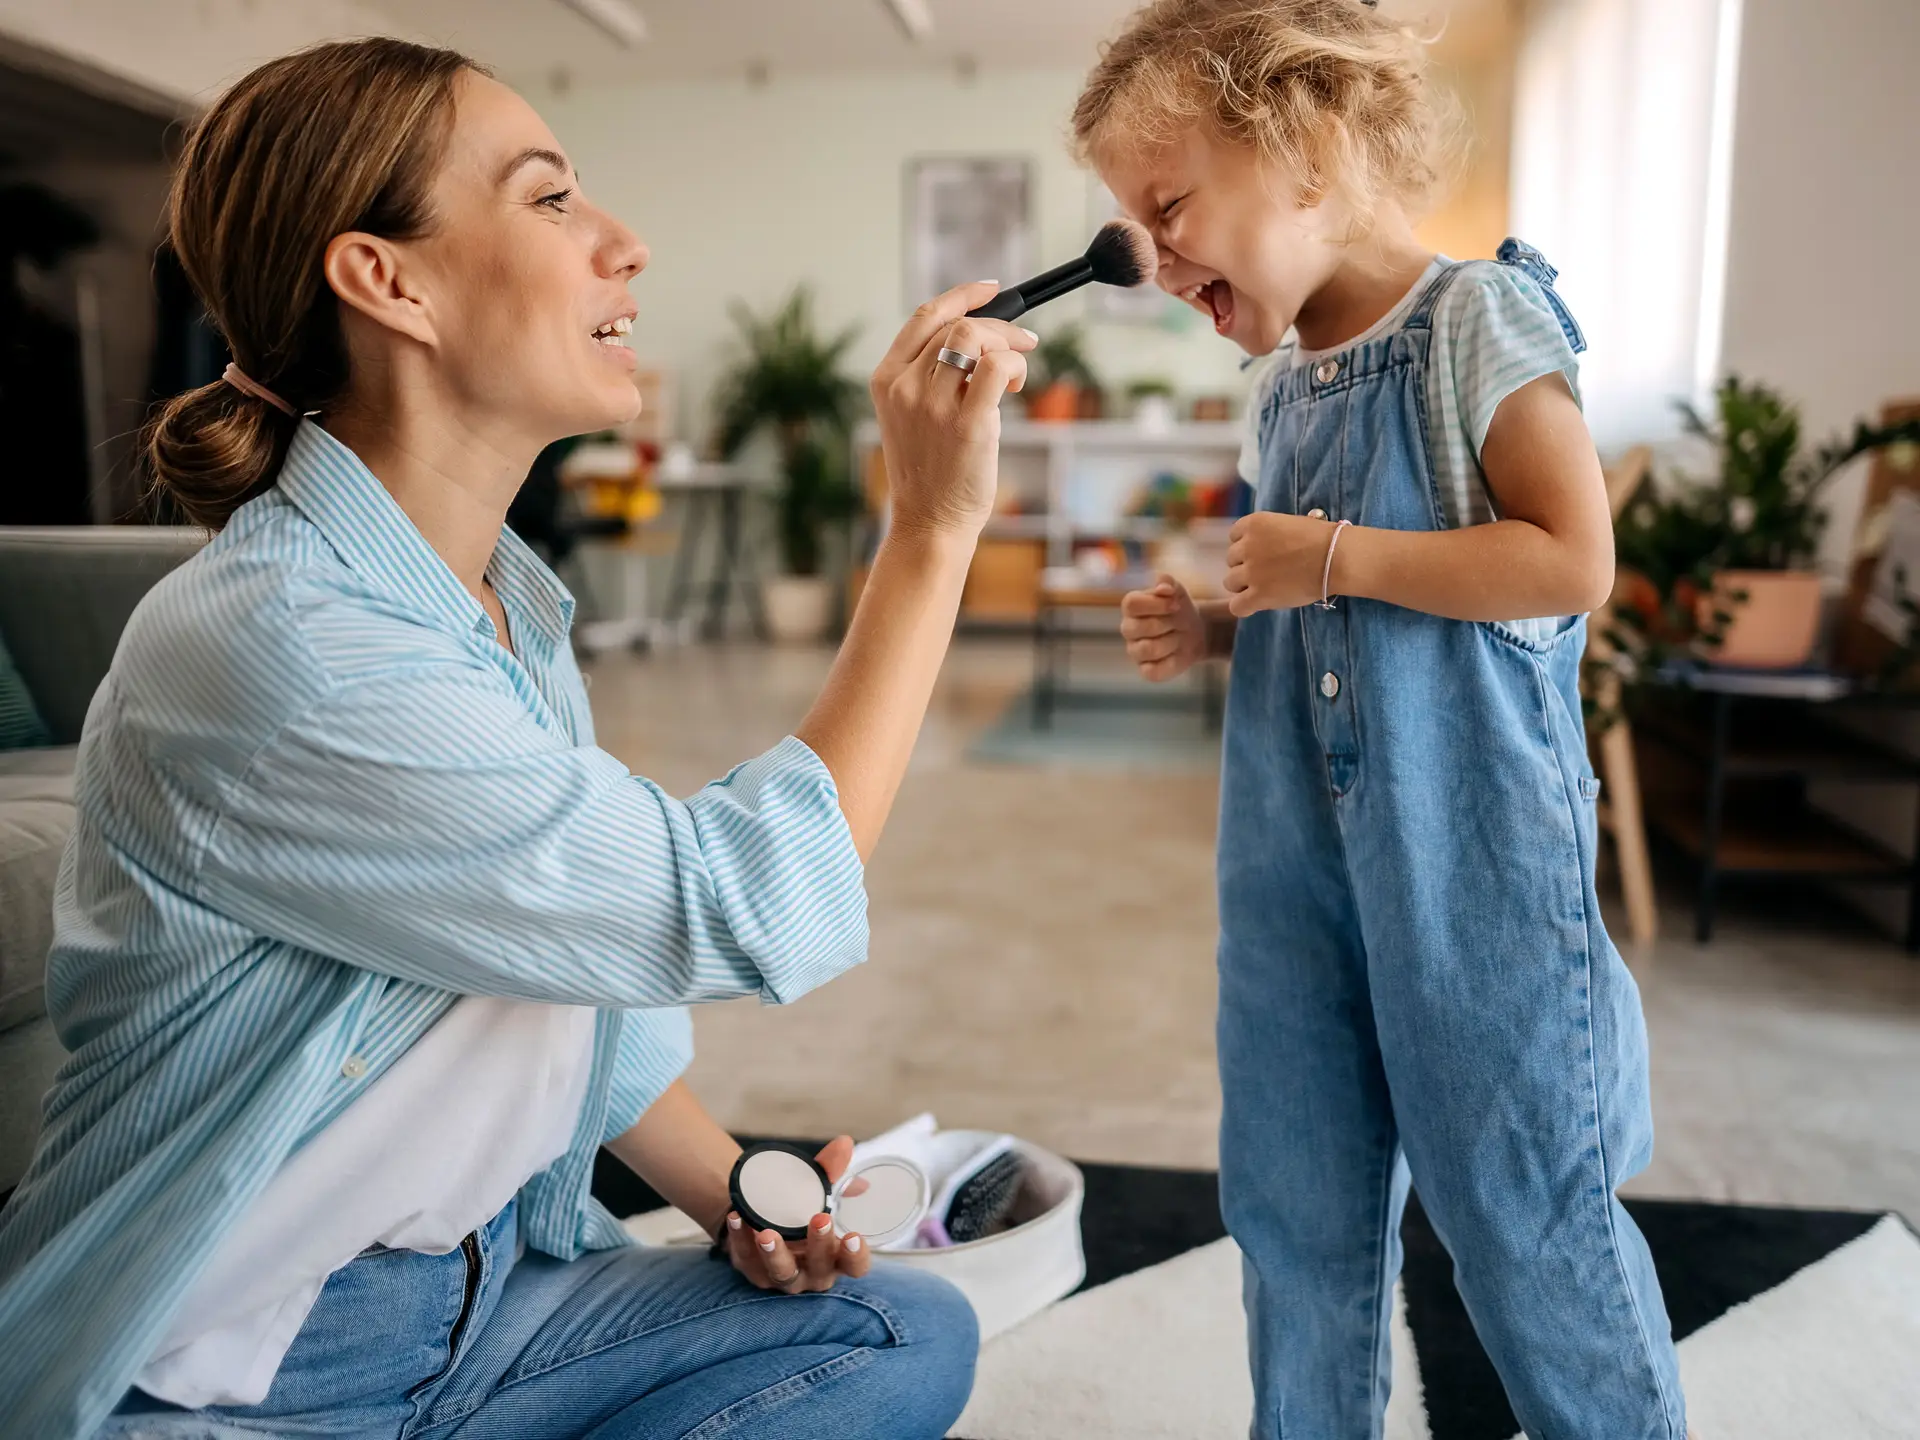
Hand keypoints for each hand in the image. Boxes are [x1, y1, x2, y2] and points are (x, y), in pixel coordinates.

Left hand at [722, 1136, 872, 1293]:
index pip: (855, 1266)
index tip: (853, 1237)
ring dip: (774, 1253)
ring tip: (766, 1234)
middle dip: (820, 1245)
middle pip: (820, 1268)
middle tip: (819, 1219)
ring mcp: (782, 1275)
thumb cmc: (802, 1209)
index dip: (856, 1256)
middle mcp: (813, 1273)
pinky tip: (736, 1218)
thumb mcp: (818, 1191)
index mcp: (837, 1257)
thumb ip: (830, 1171)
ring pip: (781, 1271)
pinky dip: (740, 1238)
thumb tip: (844, 1144)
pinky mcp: (752, 1269)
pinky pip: (745, 1257)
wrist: (764, 1220)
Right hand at [869, 283, 1035, 540]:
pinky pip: (997, 367)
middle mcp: (905, 387)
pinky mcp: (966, 424)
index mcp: (886, 380)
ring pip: (977, 338)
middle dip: (1000, 326)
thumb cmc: (930, 472)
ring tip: (1013, 376)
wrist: (929, 522)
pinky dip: (1015, 367)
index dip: (964, 295)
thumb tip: (984, 334)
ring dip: (1008, 347)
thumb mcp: (913, 415)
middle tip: (1023, 344)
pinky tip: (1013, 388)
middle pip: (958, 324)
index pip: (926, 316)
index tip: (991, 289)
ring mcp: (933, 405)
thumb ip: (932, 375)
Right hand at [1120, 574, 1206, 680]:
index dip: (1156, 604)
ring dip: (1172, 641)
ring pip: (1148, 650)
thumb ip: (1168, 583)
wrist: (1195, 631)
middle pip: (1140, 628)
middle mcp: (1128, 629)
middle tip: (1179, 622)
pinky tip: (1177, 653)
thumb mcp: (1177, 591)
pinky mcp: (1146, 670)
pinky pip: (1153, 672)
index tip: (1176, 605)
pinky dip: (1170, 662)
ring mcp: (1135, 651)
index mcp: (1131, 607)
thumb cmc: (1179, 609)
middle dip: (1167, 624)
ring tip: (1179, 636)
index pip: (1131, 604)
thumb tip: (1163, 587)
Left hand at [1224, 512, 1338, 615]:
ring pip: (1230, 582)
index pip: (1234, 536)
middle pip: (1231, 559)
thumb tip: (1262, 547)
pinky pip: (1237, 606)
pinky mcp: (1258, 595)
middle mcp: (1247, 546)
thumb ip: (1268, 534)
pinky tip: (1256, 604)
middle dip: (1246, 565)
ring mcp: (1251, 571)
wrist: (1335, 558)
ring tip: (1264, 587)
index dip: (1247, 546)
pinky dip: (1244, 606)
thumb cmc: (1320, 539)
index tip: (1263, 552)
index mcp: (1254, 524)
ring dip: (1243, 586)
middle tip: (1268, 571)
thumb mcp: (1288, 523)